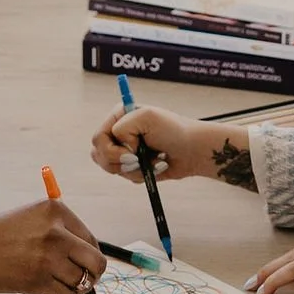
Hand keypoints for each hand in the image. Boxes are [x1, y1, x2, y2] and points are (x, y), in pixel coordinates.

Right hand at [0, 199, 106, 293]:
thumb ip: (60, 233)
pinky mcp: (38, 279)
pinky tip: (42, 289)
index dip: (88, 256)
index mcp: (56, 210)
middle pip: (96, 262)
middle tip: (81, 281)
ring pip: (82, 282)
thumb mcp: (30, 219)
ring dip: (71, 287)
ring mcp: (48, 256)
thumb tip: (93, 261)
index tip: (78, 264)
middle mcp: (56, 230)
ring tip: (49, 281)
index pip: (91, 239)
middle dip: (92, 276)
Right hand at [89, 105, 240, 184]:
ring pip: (111, 168)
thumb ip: (124, 127)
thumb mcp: (148, 117)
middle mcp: (119, 132)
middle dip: (119, 162)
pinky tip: (156, 167)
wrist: (195, 151)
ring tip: (152, 162)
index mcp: (119, 117)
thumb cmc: (175, 130)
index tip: (132, 154)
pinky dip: (140, 175)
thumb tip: (122, 148)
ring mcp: (125, 150)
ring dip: (132, 170)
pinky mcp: (134, 165)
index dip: (111, 150)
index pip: (99, 137)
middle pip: (99, 154)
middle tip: (138, 161)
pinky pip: (125, 177)